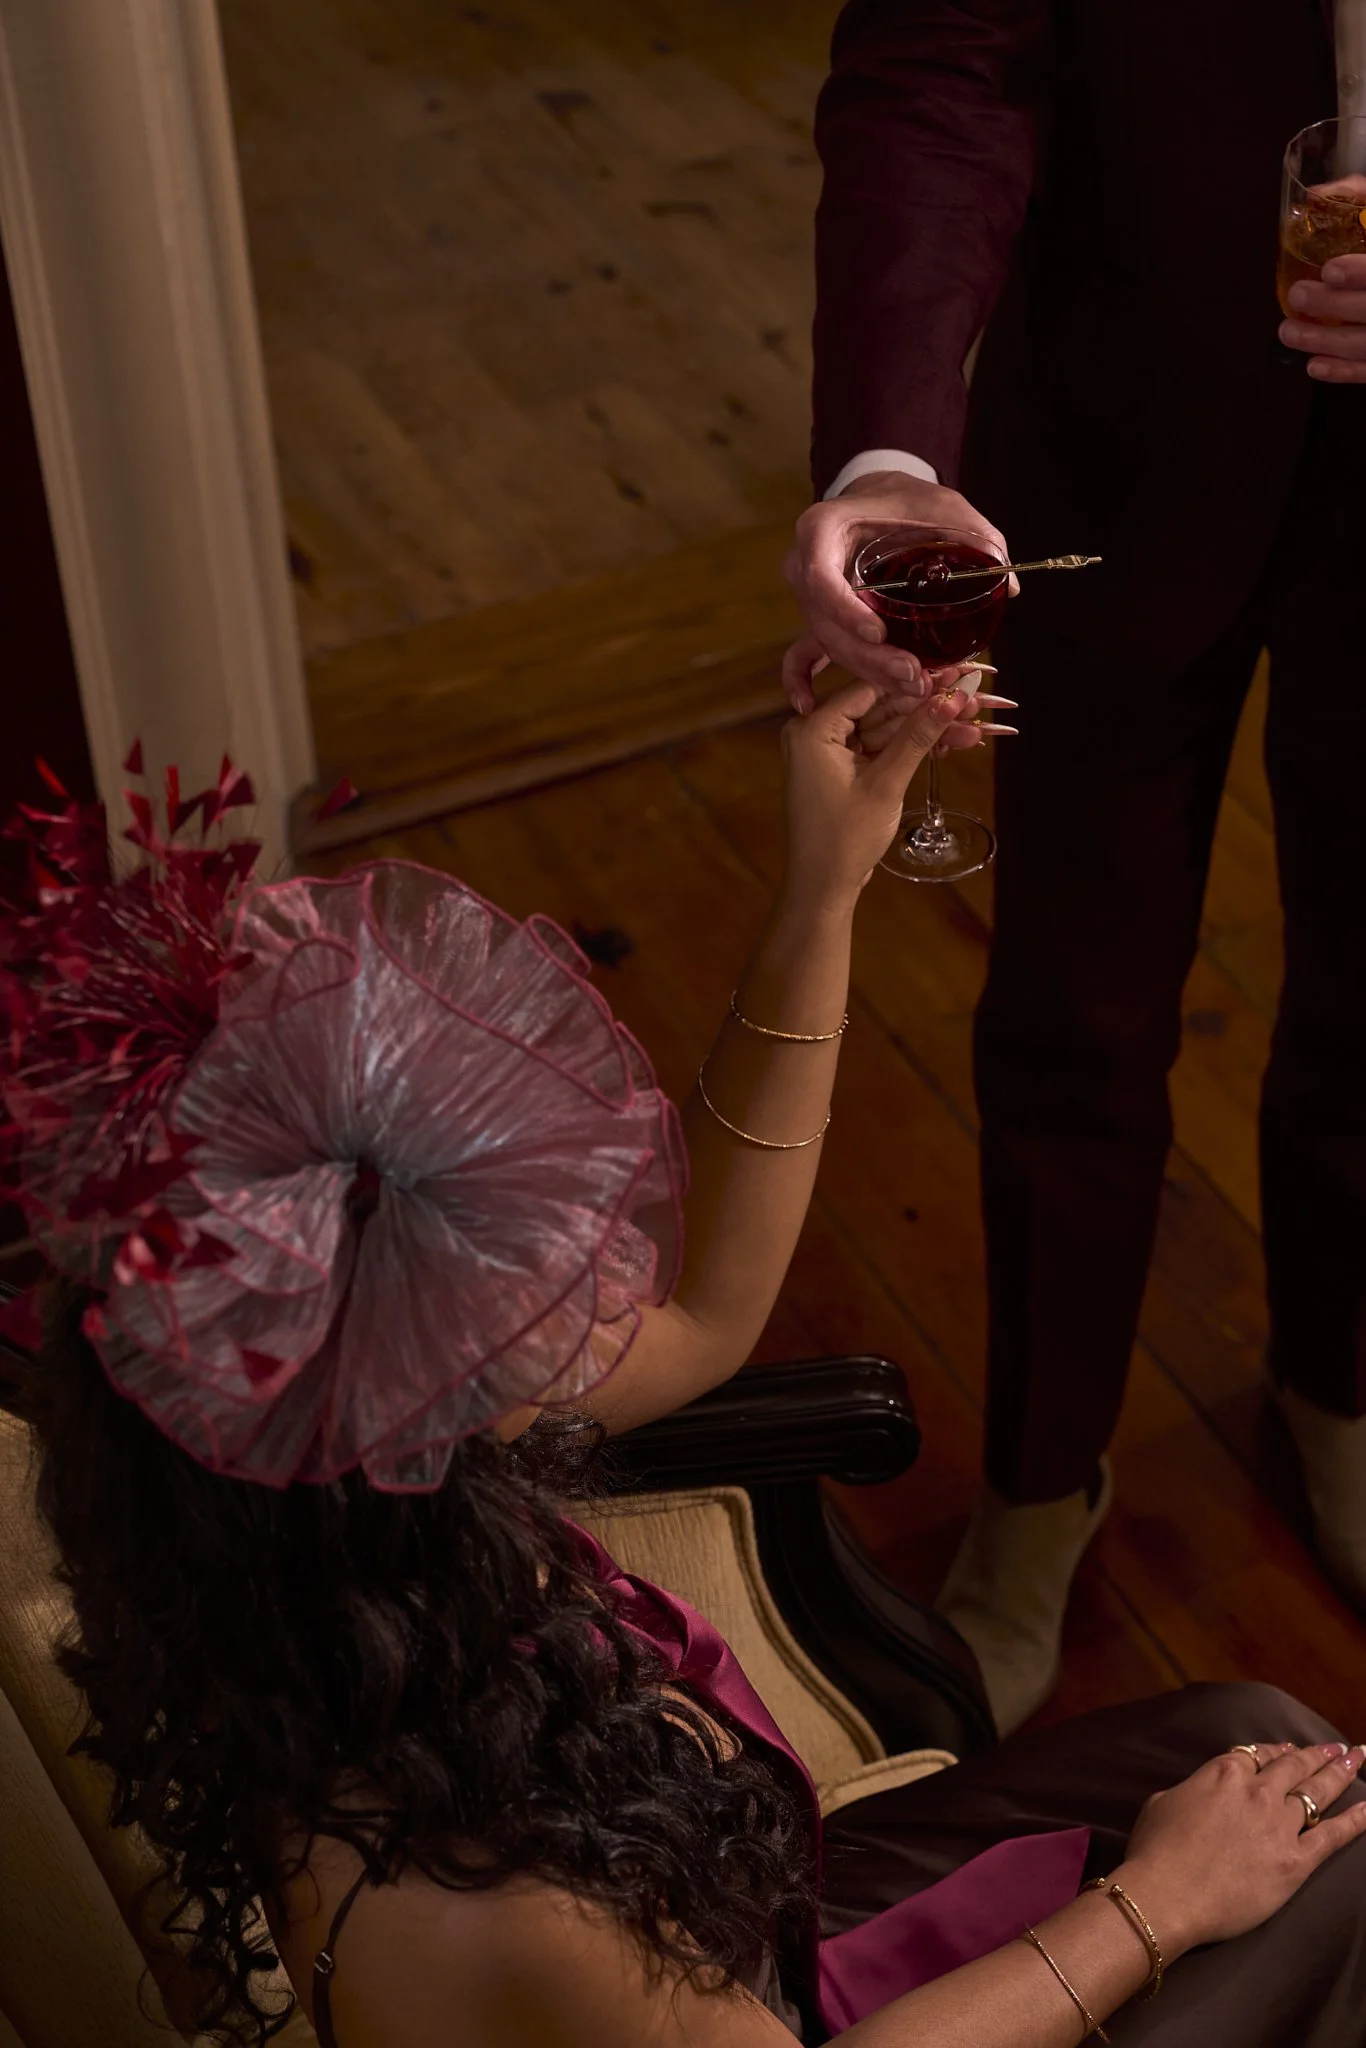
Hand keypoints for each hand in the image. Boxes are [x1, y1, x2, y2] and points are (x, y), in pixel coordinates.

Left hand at [780, 676, 983, 903]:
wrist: (823, 887)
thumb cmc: (843, 839)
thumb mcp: (885, 783)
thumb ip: (917, 737)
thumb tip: (952, 699)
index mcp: (812, 729)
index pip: (868, 689)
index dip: (914, 683)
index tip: (954, 675)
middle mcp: (815, 734)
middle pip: (879, 709)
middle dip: (926, 709)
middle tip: (971, 700)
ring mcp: (829, 753)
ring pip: (884, 730)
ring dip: (924, 730)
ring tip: (972, 723)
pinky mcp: (843, 771)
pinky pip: (879, 749)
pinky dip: (909, 749)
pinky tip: (949, 742)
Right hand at [781, 471, 1010, 711]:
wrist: (879, 496)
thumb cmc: (908, 499)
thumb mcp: (945, 506)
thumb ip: (978, 538)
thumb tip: (1008, 587)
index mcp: (822, 530)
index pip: (821, 579)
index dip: (847, 612)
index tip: (880, 634)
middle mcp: (804, 565)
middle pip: (826, 623)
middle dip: (868, 658)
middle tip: (912, 677)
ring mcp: (808, 594)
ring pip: (829, 644)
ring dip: (867, 672)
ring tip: (913, 689)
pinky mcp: (819, 615)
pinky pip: (809, 649)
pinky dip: (810, 676)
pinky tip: (805, 704)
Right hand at [1113, 1740, 1365, 1955]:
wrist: (1167, 1893)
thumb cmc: (1155, 1851)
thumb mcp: (1162, 1803)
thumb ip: (1190, 1791)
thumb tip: (1198, 1794)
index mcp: (1223, 1773)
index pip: (1256, 1755)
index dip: (1274, 1752)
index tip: (1288, 1749)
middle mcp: (1257, 1792)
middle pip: (1293, 1766)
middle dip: (1318, 1755)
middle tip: (1338, 1747)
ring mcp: (1279, 1825)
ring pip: (1317, 1792)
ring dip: (1340, 1773)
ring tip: (1357, 1758)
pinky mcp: (1295, 1862)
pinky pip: (1333, 1836)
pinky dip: (1355, 1820)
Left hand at [1280, 250, 1365, 380]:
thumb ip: (1365, 255)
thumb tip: (1345, 240)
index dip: (1358, 273)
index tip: (1328, 271)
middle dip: (1330, 304)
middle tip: (1296, 295)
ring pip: (1360, 345)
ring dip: (1321, 340)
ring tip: (1287, 332)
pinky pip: (1365, 373)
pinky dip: (1340, 372)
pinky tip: (1312, 366)